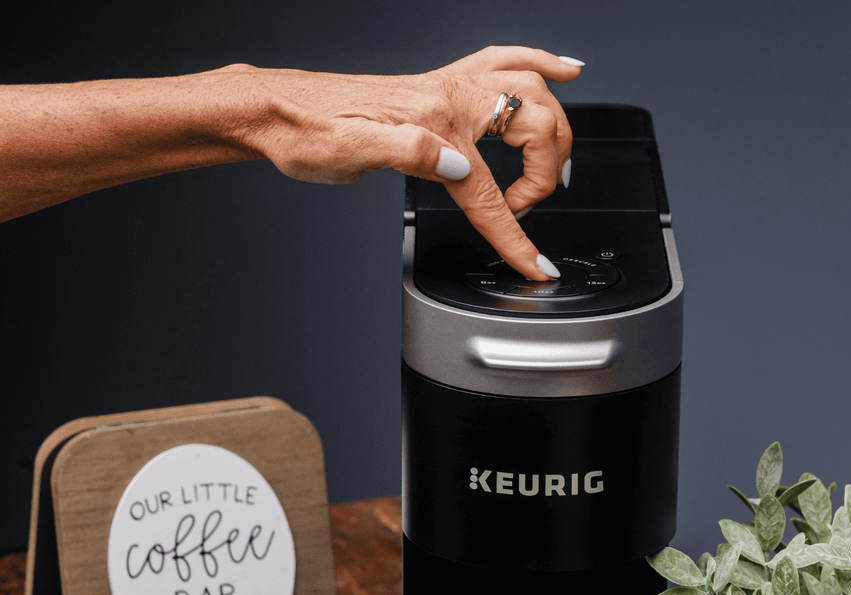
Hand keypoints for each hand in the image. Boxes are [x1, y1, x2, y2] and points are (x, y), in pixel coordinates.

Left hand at [243, 46, 583, 279]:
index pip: (487, 190)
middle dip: (547, 172)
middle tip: (525, 208)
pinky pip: (504, 61)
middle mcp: (447, 97)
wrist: (274, 108)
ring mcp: (447, 86)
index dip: (514, 235)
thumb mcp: (347, 155)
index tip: (534, 266)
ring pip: (530, 88)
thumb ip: (412, 157)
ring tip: (562, 160)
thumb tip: (463, 170)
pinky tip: (564, 68)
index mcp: (431, 123)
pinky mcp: (439, 85)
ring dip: (557, 125)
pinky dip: (542, 62)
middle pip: (534, 126)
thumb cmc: (304, 134)